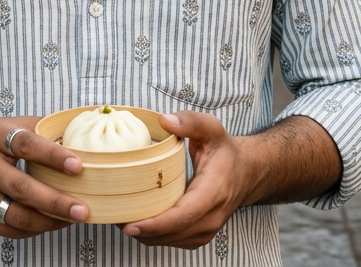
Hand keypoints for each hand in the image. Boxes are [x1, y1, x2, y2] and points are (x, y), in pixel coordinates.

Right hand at [0, 117, 87, 237]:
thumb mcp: (5, 124)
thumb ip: (37, 130)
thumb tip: (73, 138)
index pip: (24, 144)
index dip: (52, 156)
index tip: (78, 165)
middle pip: (21, 187)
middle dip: (55, 201)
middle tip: (82, 209)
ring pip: (15, 214)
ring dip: (48, 221)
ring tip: (72, 219)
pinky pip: (6, 228)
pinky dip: (32, 229)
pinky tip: (49, 224)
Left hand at [122, 112, 247, 248]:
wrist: (246, 172)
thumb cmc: (225, 151)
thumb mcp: (212, 128)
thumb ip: (190, 121)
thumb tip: (164, 120)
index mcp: (214, 191)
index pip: (184, 215)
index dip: (156, 224)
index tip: (131, 225)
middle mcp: (212, 216)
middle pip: (174, 233)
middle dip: (143, 231)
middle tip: (114, 218)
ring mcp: (207, 229)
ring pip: (172, 240)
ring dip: (146, 236)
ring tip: (121, 219)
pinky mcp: (200, 233)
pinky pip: (175, 240)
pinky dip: (155, 236)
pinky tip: (138, 223)